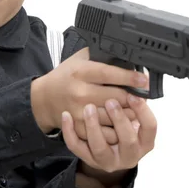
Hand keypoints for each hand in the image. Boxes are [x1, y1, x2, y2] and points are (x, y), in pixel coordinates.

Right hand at [31, 48, 147, 144]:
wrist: (44, 99)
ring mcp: (80, 113)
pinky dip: (118, 128)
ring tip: (136, 108)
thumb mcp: (80, 59)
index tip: (144, 79)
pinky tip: (124, 122)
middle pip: (116, 98)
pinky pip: (106, 133)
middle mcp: (80, 93)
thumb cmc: (66, 76)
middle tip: (143, 94)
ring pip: (114, 117)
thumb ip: (101, 55)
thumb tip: (127, 54)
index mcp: (80, 73)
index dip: (129, 77)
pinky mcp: (81, 130)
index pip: (109, 74)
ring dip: (129, 113)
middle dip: (133, 97)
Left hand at [61, 92, 156, 172]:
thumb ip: (135, 97)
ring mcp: (109, 160)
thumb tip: (139, 75)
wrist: (102, 142)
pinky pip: (77, 148)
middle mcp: (130, 154)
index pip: (150, 127)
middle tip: (111, 101)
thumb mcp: (133, 112)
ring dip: (94, 128)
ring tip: (89, 108)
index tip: (134, 94)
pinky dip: (70, 133)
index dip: (143, 111)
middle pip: (128, 140)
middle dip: (120, 120)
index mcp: (145, 140)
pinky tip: (67, 116)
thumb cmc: (119, 118)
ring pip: (100, 148)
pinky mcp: (89, 159)